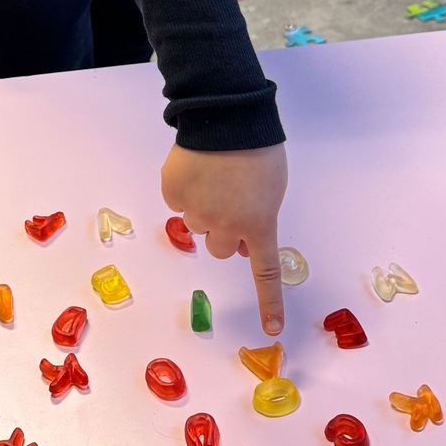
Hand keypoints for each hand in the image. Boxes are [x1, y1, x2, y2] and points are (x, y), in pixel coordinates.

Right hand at [162, 142, 288, 335]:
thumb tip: (241, 239)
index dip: (269, 302)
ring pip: (197, 224)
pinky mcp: (173, 194)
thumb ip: (259, 216)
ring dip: (204, 208)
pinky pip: (178, 202)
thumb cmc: (259, 148)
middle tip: (230, 200)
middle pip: (220, 248)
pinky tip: (196, 168)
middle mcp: (226, 225)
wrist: (226, 116)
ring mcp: (196, 211)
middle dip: (224, 230)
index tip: (272, 329)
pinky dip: (185, 190)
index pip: (265, 272)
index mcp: (258, 223)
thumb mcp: (272, 187)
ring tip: (214, 176)